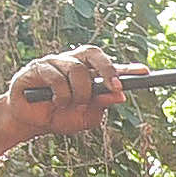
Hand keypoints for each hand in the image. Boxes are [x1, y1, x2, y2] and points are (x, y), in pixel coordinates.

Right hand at [0, 46, 122, 140]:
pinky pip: (56, 77)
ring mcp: (54, 62)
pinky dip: (61, 94)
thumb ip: (101, 104)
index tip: (145, 72)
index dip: (127, 68)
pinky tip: (56, 102)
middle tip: (115, 86)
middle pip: (94, 53)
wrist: (30, 123)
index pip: (109, 66)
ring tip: (72, 105)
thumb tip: (120, 95)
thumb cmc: (59, 117)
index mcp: (87, 73)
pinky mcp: (37, 67)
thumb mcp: (86, 116)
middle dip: (108, 69)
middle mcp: (72, 62)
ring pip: (76, 69)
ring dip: (80, 93)